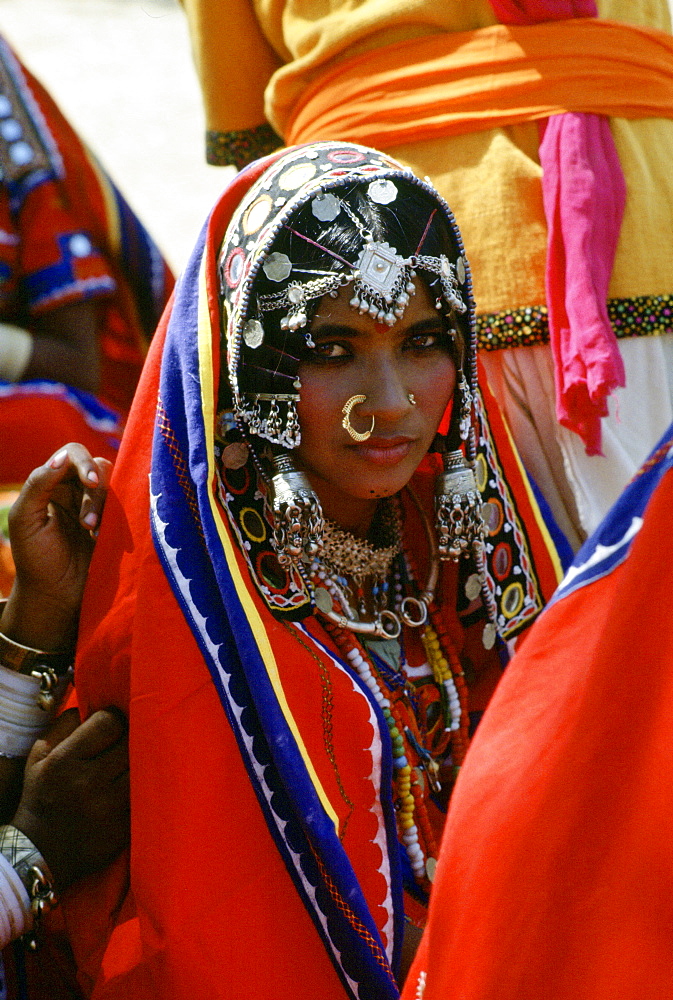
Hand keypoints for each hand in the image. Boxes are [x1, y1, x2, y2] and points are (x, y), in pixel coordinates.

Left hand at [1, 444, 110, 650]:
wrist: (55, 596)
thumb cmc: (35, 559)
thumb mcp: (25, 519)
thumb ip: (38, 484)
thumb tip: (62, 459)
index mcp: (52, 484)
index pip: (72, 455)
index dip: (83, 462)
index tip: (91, 482)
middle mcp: (77, 490)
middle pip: (98, 467)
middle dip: (95, 492)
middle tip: (88, 522)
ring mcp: (99, 507)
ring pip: (115, 486)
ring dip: (105, 506)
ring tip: (93, 532)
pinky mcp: (116, 524)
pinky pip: (127, 507)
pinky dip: (119, 518)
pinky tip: (103, 538)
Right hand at [11, 708, 129, 891]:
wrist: (40, 853)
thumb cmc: (42, 797)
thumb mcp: (39, 757)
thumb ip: (64, 726)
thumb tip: (90, 707)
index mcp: (65, 761)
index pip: (109, 723)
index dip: (114, 719)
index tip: (113, 725)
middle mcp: (88, 782)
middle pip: (130, 743)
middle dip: (130, 738)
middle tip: (128, 741)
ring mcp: (109, 807)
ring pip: (142, 768)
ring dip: (141, 762)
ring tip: (137, 760)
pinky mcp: (124, 827)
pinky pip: (146, 796)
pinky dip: (145, 787)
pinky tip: (141, 784)